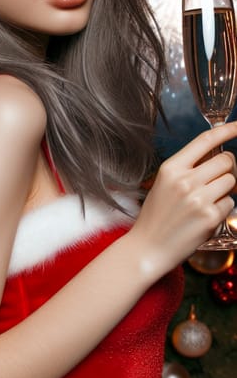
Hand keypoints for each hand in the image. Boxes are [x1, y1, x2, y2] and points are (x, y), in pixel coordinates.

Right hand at [132, 121, 236, 273]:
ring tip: (206, 202)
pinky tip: (204, 218)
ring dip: (225, 191)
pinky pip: (230, 204)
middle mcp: (185, 180)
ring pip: (231, 181)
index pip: (204, 141)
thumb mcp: (164, 185)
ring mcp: (198, 198)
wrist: (148, 247)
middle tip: (217, 182)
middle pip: (226, 161)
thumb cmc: (157, 216)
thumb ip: (187, 170)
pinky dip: (222, 210)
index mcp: (171, 168)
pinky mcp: (210, 217)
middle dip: (228, 169)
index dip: (226, 130)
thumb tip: (218, 159)